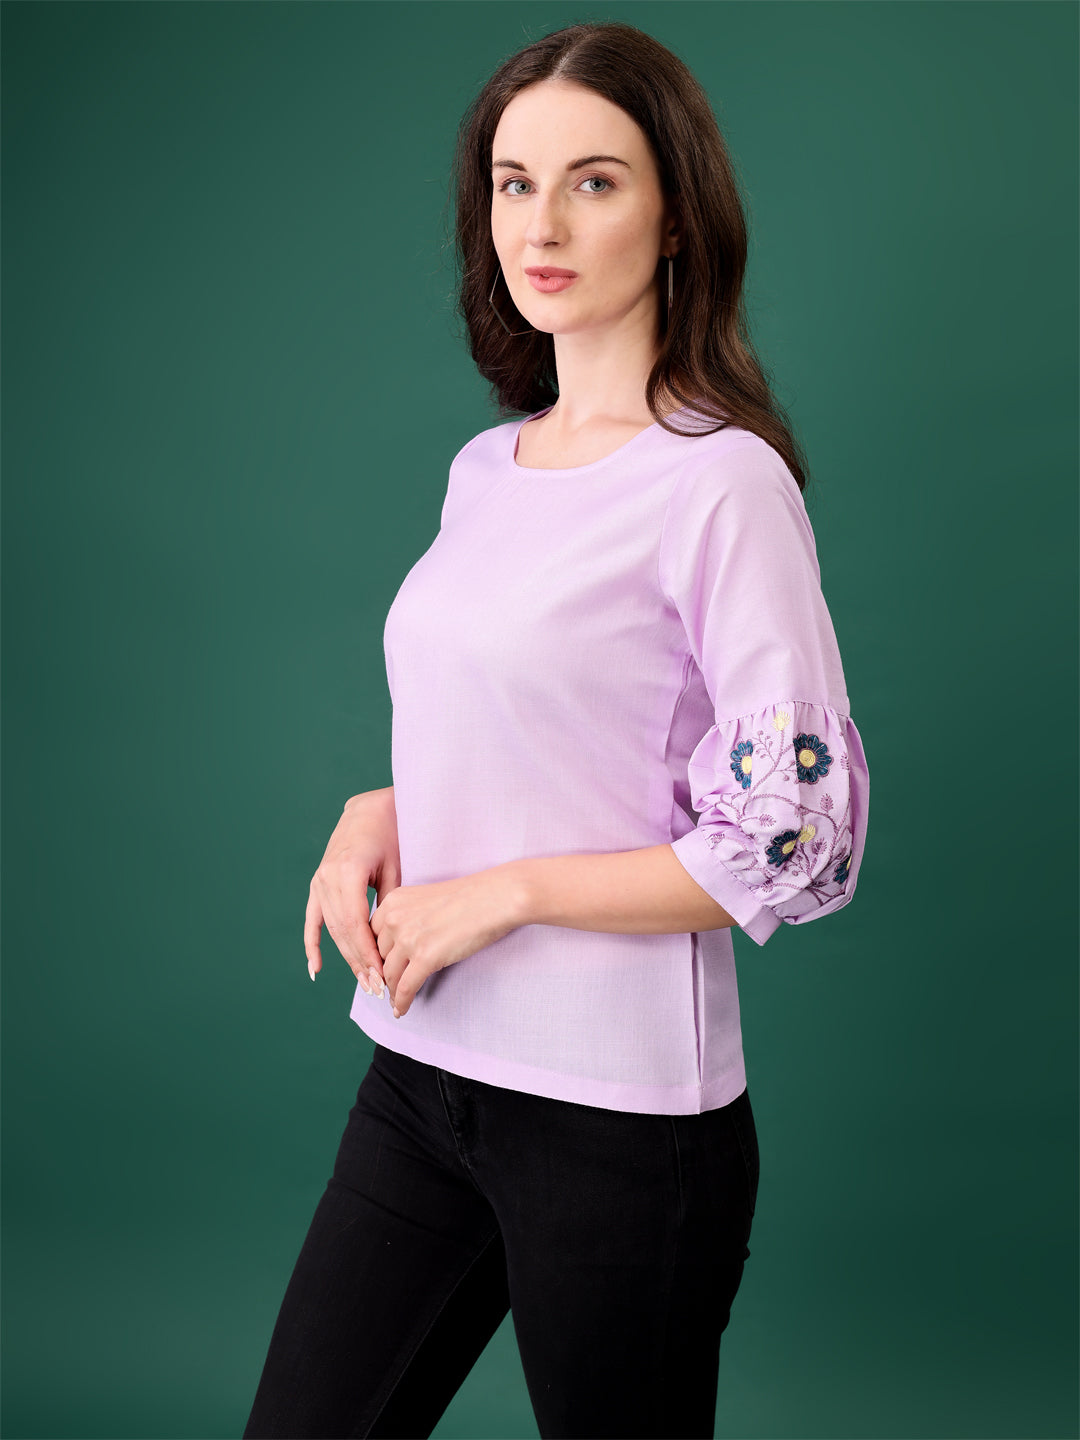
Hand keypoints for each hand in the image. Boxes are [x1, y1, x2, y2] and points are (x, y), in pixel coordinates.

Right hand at [305, 788, 399, 990]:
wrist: (370, 809)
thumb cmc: (391, 834)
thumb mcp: (397, 866)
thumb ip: (390, 903)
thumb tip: (392, 942)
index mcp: (347, 872)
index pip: (355, 924)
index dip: (367, 953)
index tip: (382, 975)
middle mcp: (327, 878)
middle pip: (341, 931)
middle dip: (359, 962)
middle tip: (377, 989)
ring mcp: (319, 881)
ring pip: (330, 929)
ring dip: (345, 958)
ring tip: (363, 983)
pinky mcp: (318, 884)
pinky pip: (313, 919)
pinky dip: (313, 944)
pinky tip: (316, 969)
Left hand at [371, 864, 525, 1016]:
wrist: (495, 898)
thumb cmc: (470, 897)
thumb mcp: (426, 898)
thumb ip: (408, 916)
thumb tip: (401, 944)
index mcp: (394, 900)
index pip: (371, 934)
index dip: (376, 954)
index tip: (380, 966)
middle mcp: (395, 918)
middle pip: (378, 956)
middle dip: (384, 973)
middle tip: (388, 985)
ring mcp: (408, 938)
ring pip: (390, 975)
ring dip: (392, 990)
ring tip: (395, 999)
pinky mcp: (425, 957)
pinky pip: (405, 988)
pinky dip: (401, 1002)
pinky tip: (401, 1010)